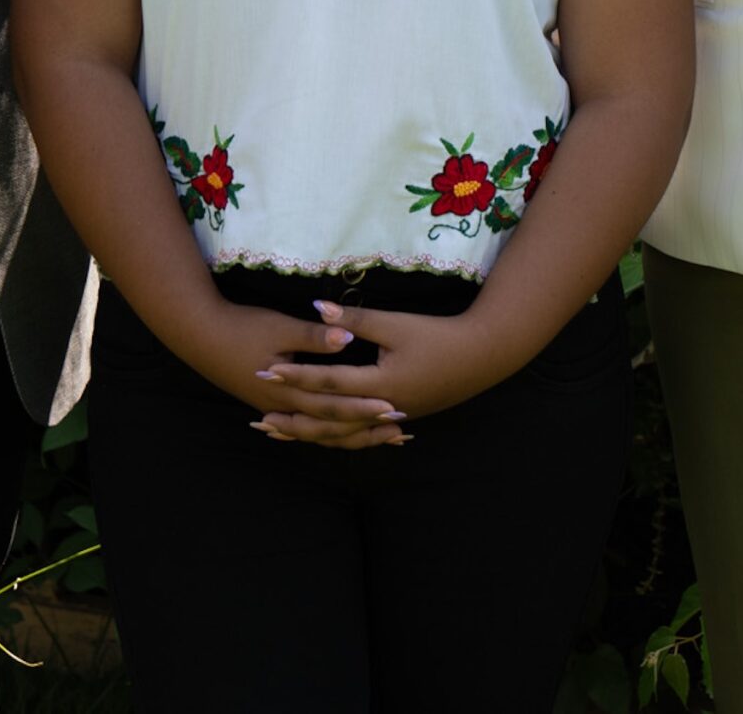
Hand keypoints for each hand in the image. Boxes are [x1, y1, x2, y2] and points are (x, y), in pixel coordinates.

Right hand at [173, 300, 410, 448]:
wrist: (200, 335)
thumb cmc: (242, 327)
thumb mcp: (280, 327)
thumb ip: (314, 336)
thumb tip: (347, 338)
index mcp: (288, 392)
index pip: (333, 406)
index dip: (364, 408)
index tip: (394, 408)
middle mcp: (283, 409)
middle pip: (331, 428)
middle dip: (366, 429)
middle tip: (400, 431)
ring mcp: (277, 410)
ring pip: (319, 433)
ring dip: (352, 435)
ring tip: (383, 437)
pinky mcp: (273, 405)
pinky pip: (308, 427)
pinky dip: (330, 430)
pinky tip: (345, 431)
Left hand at [252, 300, 521, 437]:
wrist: (482, 356)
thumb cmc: (439, 335)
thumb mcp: (396, 324)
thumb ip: (357, 320)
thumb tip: (319, 307)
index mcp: (381, 385)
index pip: (329, 382)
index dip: (296, 376)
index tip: (266, 370)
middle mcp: (384, 409)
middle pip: (331, 420)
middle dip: (295, 418)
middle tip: (260, 418)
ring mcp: (392, 419)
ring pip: (344, 433)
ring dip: (311, 434)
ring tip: (281, 433)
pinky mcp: (398, 418)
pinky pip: (359, 433)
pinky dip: (336, 434)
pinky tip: (320, 434)